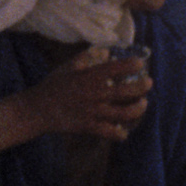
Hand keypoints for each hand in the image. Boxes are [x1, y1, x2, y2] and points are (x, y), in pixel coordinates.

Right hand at [0, 51, 150, 157]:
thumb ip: (86, 57)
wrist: (37, 110)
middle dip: (142, 87)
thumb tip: (104, 52)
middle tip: (148, 83)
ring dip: (137, 109)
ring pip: (124, 113)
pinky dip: (120, 133)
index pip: (116, 68)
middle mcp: (95, 94)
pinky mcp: (90, 126)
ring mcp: (94, 111)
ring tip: (142, 104)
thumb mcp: (67, 66)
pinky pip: (111, 132)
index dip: (132, 64)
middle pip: (127, 91)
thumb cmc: (52, 85)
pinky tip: (124, 131)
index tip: (140, 63)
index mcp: (89, 77)